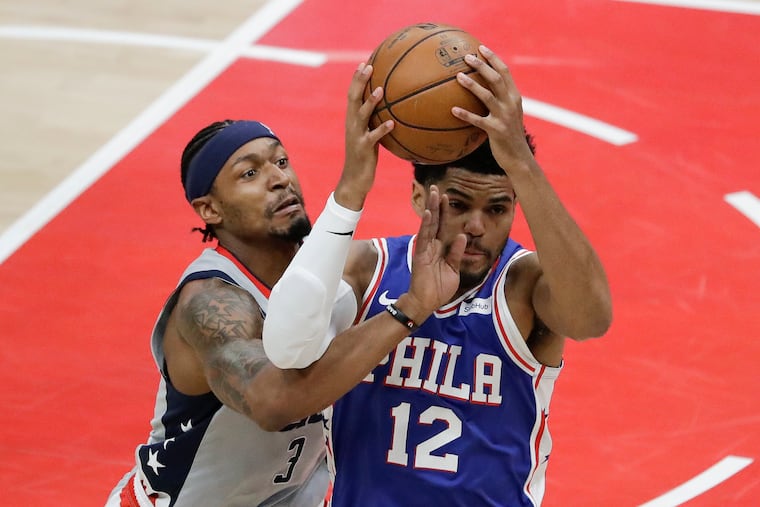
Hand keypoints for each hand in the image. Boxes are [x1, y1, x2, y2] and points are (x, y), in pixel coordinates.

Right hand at [335, 63, 393, 210]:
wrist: (354, 181)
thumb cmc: (365, 159)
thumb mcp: (370, 138)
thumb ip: (376, 124)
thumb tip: (393, 114)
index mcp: (352, 121)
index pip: (353, 95)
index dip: (357, 79)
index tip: (365, 62)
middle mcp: (351, 125)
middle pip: (353, 99)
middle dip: (360, 82)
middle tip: (368, 66)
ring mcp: (356, 137)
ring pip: (361, 115)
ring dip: (371, 102)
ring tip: (381, 90)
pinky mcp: (363, 149)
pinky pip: (373, 137)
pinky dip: (382, 129)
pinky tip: (392, 123)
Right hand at [400, 185, 465, 322]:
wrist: (427, 303)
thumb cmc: (439, 288)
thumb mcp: (453, 269)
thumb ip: (456, 253)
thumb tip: (461, 236)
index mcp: (440, 248)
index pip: (443, 226)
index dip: (445, 211)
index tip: (446, 196)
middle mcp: (432, 245)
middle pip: (434, 221)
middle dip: (435, 204)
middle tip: (436, 187)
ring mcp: (425, 249)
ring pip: (428, 224)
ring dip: (431, 208)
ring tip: (433, 193)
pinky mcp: (421, 255)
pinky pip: (424, 237)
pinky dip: (425, 225)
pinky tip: (427, 213)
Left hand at [451, 45, 534, 172]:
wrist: (519, 158)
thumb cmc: (509, 136)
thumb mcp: (509, 116)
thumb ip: (500, 101)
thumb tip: (481, 90)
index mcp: (515, 97)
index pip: (505, 72)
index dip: (493, 59)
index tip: (481, 48)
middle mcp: (511, 104)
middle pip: (496, 79)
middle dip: (482, 65)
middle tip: (466, 57)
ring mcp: (504, 117)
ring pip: (487, 96)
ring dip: (472, 85)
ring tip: (458, 76)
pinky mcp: (496, 131)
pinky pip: (477, 120)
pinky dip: (465, 114)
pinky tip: (452, 110)